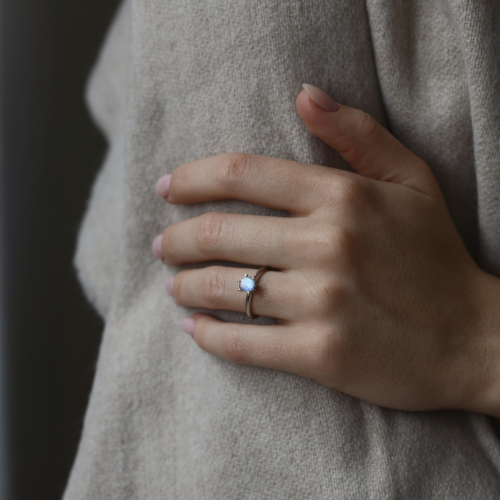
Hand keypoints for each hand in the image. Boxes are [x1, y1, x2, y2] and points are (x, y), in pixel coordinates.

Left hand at [152, 84, 499, 416]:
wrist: (473, 338)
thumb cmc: (436, 257)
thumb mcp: (411, 181)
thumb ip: (357, 133)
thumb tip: (303, 94)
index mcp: (342, 197)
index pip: (240, 174)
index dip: (191, 179)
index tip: (167, 189)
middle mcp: (328, 244)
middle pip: (219, 232)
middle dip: (176, 239)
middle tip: (162, 246)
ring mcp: (322, 302)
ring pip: (223, 288)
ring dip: (184, 286)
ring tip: (173, 285)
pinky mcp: (321, 355)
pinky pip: (243, 342)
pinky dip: (209, 336)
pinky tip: (194, 330)